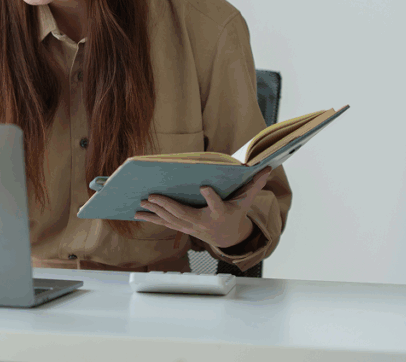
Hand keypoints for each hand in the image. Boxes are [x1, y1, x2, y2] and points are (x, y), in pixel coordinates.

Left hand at [133, 167, 273, 249]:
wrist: (228, 236)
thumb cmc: (235, 213)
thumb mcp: (246, 200)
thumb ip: (254, 185)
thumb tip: (267, 168)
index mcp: (220, 213)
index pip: (216, 205)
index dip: (211, 197)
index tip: (204, 187)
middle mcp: (203, 222)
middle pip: (185, 214)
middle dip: (168, 206)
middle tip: (153, 196)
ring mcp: (191, 227)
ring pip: (171, 220)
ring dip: (155, 212)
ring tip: (142, 203)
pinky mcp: (183, 227)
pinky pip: (166, 223)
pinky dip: (152, 218)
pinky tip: (138, 213)